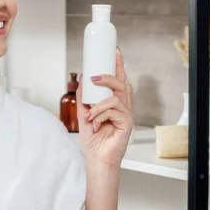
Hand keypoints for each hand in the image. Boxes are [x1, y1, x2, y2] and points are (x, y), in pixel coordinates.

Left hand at [76, 47, 133, 167]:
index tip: (115, 51)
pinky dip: (100, 116)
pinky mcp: (127, 122)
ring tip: (90, 117)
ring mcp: (126, 114)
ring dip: (97, 106)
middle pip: (121, 83)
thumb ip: (84, 98)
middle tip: (94, 77)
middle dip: (108, 77)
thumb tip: (82, 79)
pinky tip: (96, 125)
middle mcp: (122, 106)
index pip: (119, 80)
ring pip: (114, 98)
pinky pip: (113, 111)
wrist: (97, 158)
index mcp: (114, 103)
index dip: (118, 65)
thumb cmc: (94, 139)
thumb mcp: (84, 113)